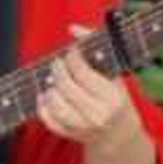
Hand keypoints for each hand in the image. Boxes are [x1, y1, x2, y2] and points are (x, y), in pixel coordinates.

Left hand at [35, 24, 142, 148]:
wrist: (119, 134)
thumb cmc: (116, 99)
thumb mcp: (115, 75)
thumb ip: (95, 49)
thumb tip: (72, 28)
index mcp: (112, 97)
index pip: (83, 72)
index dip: (72, 57)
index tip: (71, 51)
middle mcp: (97, 114)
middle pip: (66, 86)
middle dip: (58, 69)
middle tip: (58, 62)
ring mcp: (82, 127)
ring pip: (54, 102)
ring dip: (49, 87)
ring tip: (53, 80)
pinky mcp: (69, 135)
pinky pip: (47, 118)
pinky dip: (43, 105)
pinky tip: (47, 96)